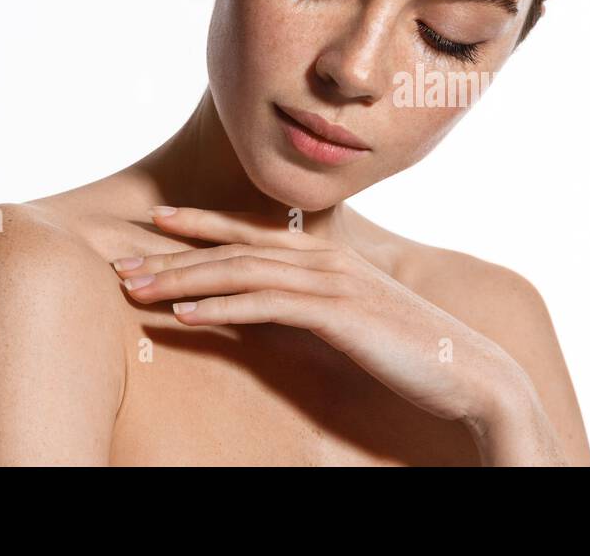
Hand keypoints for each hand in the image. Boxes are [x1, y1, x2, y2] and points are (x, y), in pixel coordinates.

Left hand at [112, 206, 524, 425]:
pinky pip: (266, 305)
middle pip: (235, 248)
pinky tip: (182, 316)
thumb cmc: (413, 349)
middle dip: (173, 253)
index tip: (155, 221)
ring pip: (241, 271)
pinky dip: (219, 307)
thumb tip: (274, 309)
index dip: (201, 224)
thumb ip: (316, 305)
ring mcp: (334, 282)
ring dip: (182, 278)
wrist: (469, 369)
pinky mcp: (338, 313)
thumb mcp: (357, 318)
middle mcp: (327, 258)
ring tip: (134, 288)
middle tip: (121, 261)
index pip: (253, 232)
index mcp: (330, 255)